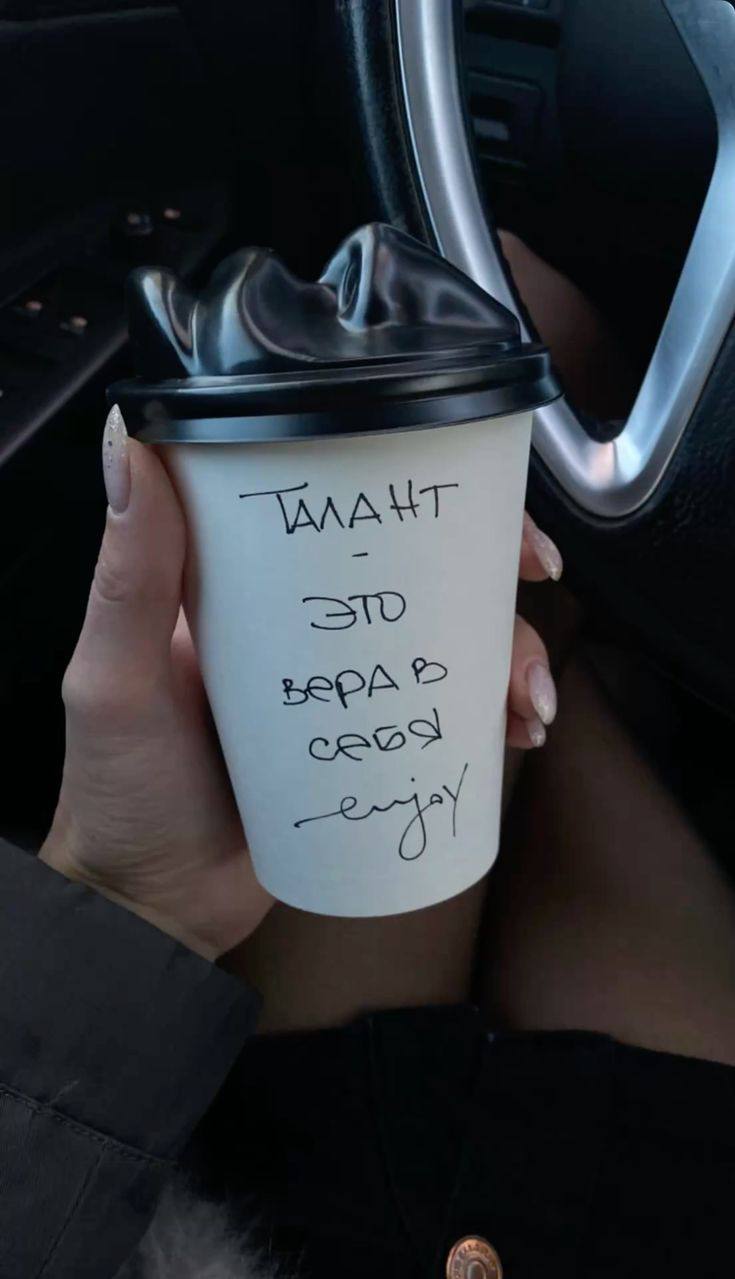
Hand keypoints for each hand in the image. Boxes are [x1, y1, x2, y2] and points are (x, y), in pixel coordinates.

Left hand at [40, 407, 560, 954]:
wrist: (153, 906)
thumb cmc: (118, 792)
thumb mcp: (114, 679)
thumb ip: (129, 576)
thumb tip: (129, 443)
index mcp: (246, 588)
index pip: (338, 512)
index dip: (412, 491)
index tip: (477, 495)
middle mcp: (301, 627)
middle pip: (414, 571)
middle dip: (489, 571)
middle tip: (536, 583)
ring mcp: (339, 689)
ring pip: (444, 642)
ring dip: (507, 652)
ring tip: (525, 697)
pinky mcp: (363, 747)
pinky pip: (441, 717)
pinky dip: (490, 716)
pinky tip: (515, 733)